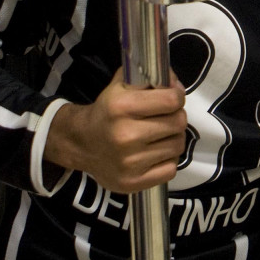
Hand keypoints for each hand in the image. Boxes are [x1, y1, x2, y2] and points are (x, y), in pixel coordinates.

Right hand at [44, 67, 186, 193]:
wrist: (81, 144)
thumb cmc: (107, 112)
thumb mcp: (121, 86)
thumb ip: (149, 77)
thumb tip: (176, 82)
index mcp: (121, 107)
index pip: (172, 100)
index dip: (177, 96)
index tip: (172, 98)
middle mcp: (125, 135)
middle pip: (178, 123)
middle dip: (176, 117)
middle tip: (166, 117)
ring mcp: (129, 162)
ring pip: (178, 145)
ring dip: (173, 138)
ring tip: (159, 135)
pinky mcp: (133, 182)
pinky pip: (171, 169)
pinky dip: (167, 160)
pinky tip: (155, 153)